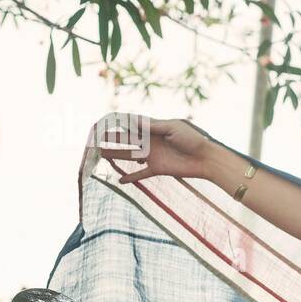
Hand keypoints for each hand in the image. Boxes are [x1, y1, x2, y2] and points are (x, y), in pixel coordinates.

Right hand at [95, 114, 219, 184]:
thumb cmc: (192, 140)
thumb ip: (153, 126)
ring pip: (129, 156)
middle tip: (95, 139)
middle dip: (111, 139)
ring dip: (115, 155)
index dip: (117, 123)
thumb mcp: (173, 128)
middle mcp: (150, 141)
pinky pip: (140, 174)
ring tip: (99, 155)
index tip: (103, 122)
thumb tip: (133, 121)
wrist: (206, 159)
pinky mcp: (157, 169)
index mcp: (153, 129)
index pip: (131, 124)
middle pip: (126, 140)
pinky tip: (119, 180)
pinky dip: (130, 177)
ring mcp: (152, 155)